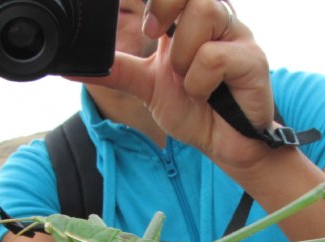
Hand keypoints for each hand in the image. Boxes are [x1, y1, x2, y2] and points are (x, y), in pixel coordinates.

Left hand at [76, 0, 274, 167]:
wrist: (225, 145)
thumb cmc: (196, 112)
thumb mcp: (147, 87)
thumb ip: (117, 71)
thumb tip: (72, 67)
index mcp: (189, 21)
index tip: (145, 22)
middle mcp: (215, 21)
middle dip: (164, 5)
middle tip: (155, 33)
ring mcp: (237, 36)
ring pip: (204, 12)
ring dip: (184, 54)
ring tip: (189, 81)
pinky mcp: (253, 59)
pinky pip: (215, 55)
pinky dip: (200, 81)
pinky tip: (207, 96)